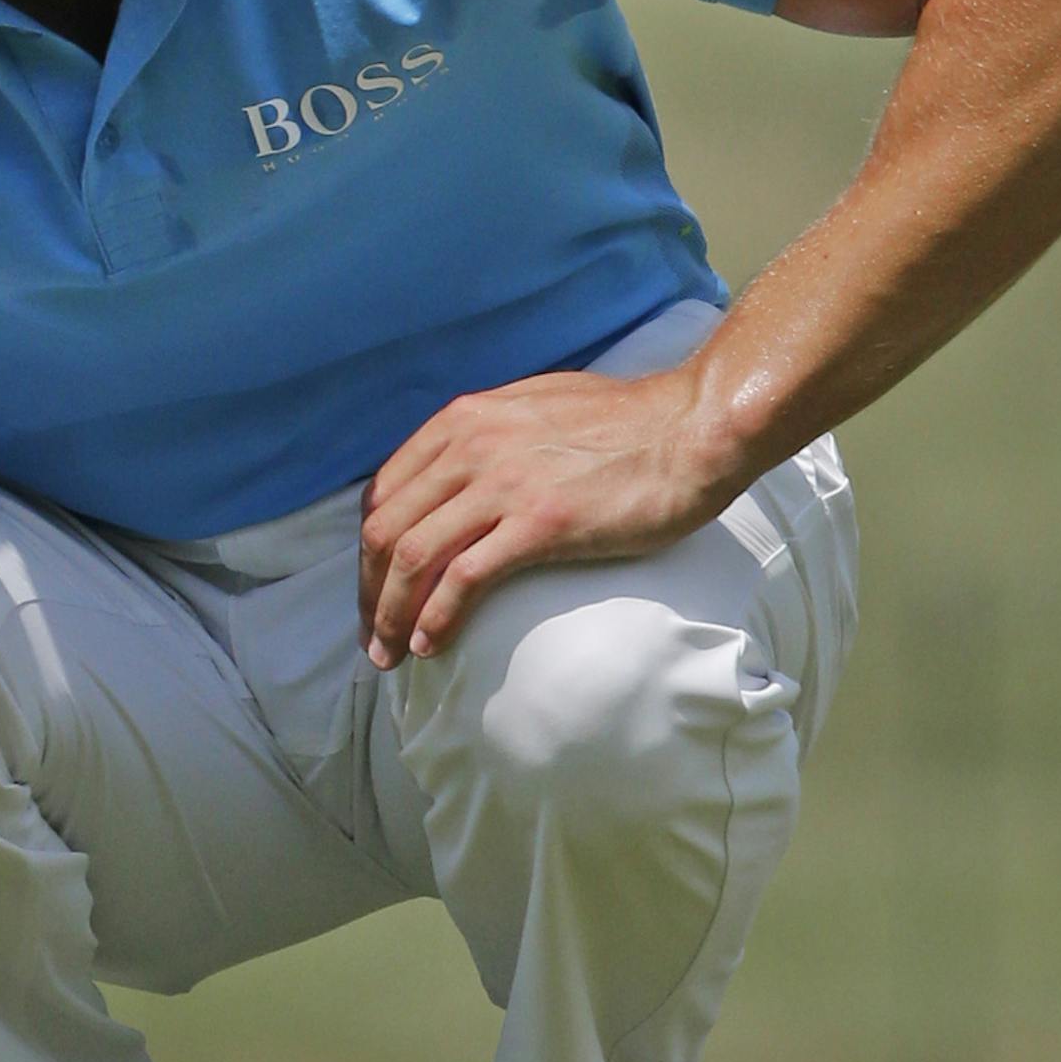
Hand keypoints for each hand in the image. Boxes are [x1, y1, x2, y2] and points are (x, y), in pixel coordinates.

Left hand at [357, 364, 740, 666]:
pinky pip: (465, 578)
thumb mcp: (536, 408)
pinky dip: (437, 617)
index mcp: (464, 421)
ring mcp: (503, 484)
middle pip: (386, 530)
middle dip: (368, 592)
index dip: (369, 549)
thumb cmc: (627, 422)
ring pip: (413, 556)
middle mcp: (471, 447)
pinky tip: (431, 645)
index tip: (373, 588)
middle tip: (373, 637)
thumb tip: (464, 470)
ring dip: (391, 614)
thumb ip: (490, 435)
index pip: (384, 492)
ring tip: (391, 653)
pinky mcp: (540, 523)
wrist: (692, 427)